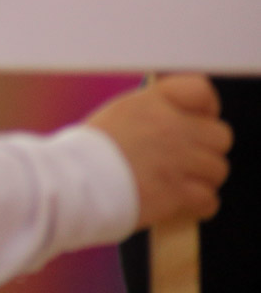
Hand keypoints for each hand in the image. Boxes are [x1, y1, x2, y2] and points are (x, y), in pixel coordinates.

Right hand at [86, 74, 231, 228]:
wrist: (74, 181)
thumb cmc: (88, 151)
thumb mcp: (119, 113)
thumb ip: (153, 111)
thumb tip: (177, 117)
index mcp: (153, 102)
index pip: (201, 90)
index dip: (205, 108)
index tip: (197, 121)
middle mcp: (170, 127)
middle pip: (220, 135)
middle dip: (207, 148)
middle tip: (187, 157)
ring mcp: (178, 160)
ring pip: (218, 169)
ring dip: (202, 177)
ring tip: (179, 181)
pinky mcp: (178, 192)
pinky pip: (209, 199)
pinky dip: (198, 203)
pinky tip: (180, 201)